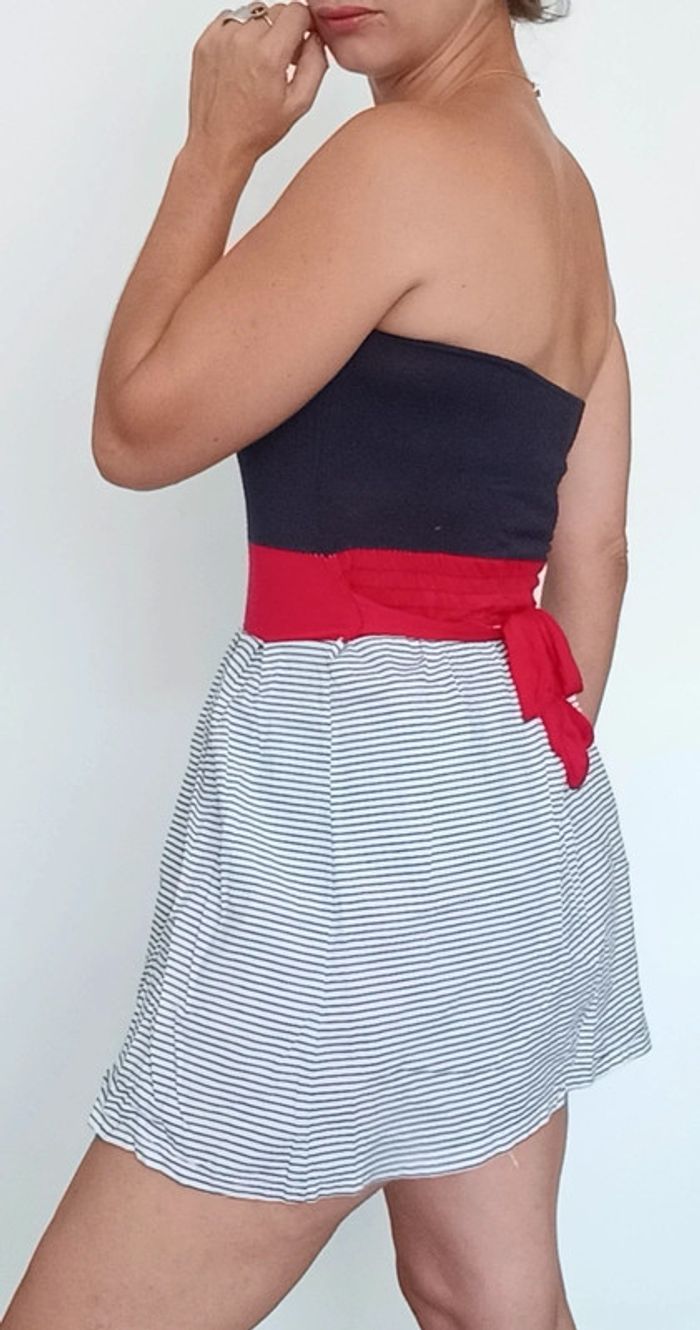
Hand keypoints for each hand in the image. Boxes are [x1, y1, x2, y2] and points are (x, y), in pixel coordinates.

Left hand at [183, 3, 328, 169]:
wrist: (218, 143)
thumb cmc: (254, 129)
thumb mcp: (299, 103)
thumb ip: (315, 63)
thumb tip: (316, 37)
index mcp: (268, 55)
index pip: (296, 10)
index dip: (304, 24)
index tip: (302, 38)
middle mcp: (242, 42)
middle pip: (275, 11)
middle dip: (284, 30)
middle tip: (282, 58)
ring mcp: (220, 39)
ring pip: (252, 13)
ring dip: (260, 30)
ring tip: (259, 61)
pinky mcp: (205, 42)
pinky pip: (228, 19)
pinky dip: (238, 33)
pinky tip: (241, 59)